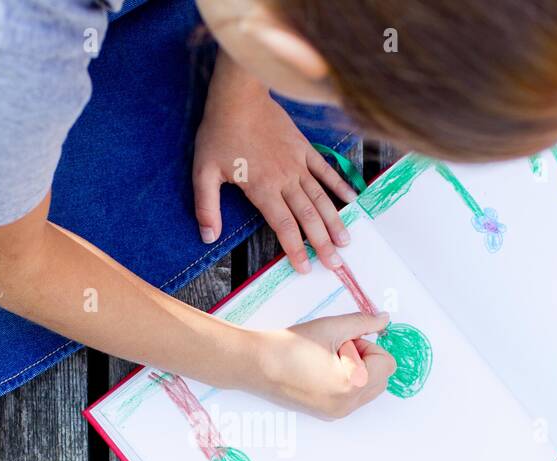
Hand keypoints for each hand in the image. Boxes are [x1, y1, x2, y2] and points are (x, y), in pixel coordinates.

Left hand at [194, 53, 358, 273]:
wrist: (238, 95)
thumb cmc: (219, 133)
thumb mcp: (203, 172)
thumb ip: (206, 207)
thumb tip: (207, 237)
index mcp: (263, 188)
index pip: (284, 226)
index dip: (295, 250)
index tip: (304, 268)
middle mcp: (285, 179)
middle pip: (308, 217)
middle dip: (322, 243)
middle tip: (336, 264)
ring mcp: (298, 163)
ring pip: (321, 197)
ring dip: (335, 220)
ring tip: (346, 241)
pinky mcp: (304, 148)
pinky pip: (326, 169)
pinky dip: (340, 185)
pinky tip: (352, 199)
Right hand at [247, 311, 396, 419]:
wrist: (256, 365)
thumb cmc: (290, 346)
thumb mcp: (331, 327)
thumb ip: (363, 323)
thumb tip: (385, 319)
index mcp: (352, 385)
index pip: (386, 362)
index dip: (367, 346)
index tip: (344, 342)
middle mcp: (347, 405)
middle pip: (381, 378)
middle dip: (365, 359)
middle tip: (336, 350)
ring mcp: (337, 413)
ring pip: (368, 389)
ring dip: (357, 371)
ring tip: (327, 361)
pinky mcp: (327, 414)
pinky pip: (352, 397)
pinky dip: (345, 382)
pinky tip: (321, 371)